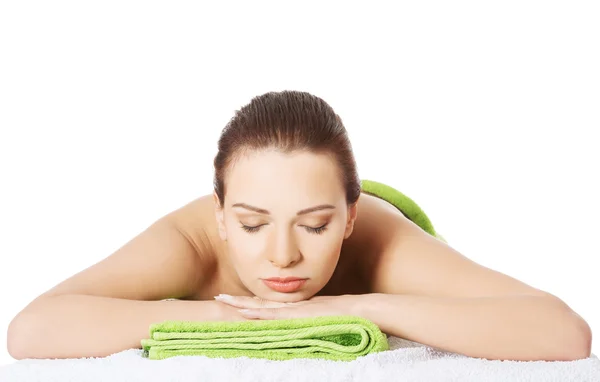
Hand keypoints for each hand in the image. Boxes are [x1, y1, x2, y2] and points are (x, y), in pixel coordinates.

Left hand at [213, 293, 363, 319]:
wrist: (362, 309)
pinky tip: (245, 313)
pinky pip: (275, 315)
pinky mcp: (300, 315)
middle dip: (238, 302)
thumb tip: (302, 325)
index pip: (267, 306)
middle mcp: (292, 306)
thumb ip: (310, 319)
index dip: (249, 303)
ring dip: (242, 306)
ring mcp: (295, 310)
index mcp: (295, 308)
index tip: (232, 301)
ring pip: (263, 308)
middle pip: (259, 304)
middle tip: (218, 298)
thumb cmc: (347, 315)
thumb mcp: (323, 317)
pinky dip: (260, 314)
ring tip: (223, 302)